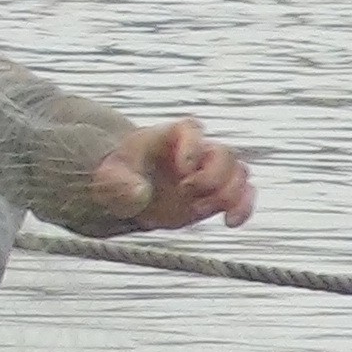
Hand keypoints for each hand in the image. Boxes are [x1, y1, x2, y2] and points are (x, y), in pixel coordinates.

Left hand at [79, 119, 254, 231]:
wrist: (126, 194)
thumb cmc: (116, 177)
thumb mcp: (108, 179)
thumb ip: (119, 184)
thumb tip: (140, 192)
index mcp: (168, 137)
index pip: (191, 129)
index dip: (193, 147)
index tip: (182, 170)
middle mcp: (195, 151)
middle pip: (224, 153)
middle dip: (213, 176)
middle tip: (187, 193)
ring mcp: (209, 172)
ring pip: (239, 172)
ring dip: (228, 194)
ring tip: (198, 209)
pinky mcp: (216, 194)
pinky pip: (243, 195)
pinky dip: (243, 207)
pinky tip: (230, 222)